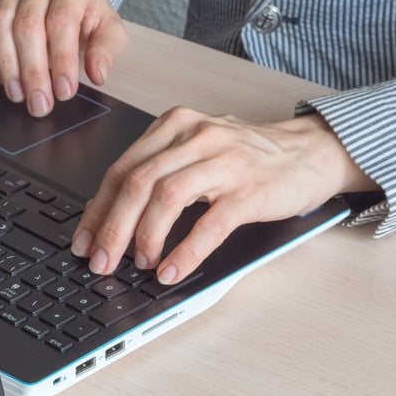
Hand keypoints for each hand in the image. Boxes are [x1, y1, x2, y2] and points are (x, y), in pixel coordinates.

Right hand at [0, 0, 127, 116]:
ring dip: (9, 67)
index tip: (65, 91)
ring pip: (2, 26)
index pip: (62, 20)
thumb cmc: (89, 18)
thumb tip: (97, 74)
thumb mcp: (110, 31)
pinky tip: (5, 81)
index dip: (62, 59)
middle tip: (40, 103)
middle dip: (34, 71)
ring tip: (20, 96)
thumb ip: (106, 51)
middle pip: (28, 26)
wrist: (71, 0)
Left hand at [70, 107, 378, 283]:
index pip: (122, 167)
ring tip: (137, 264)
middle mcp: (196, 137)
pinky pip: (209, 224)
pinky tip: (172, 270)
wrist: (310, 152)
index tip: (85, 240)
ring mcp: (224, 162)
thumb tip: (115, 217)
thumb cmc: (251, 157)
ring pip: (166, 197)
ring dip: (144, 236)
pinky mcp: (249, 190)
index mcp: (176, 125)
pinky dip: (185, 251)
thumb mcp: (199, 149)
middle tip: (101, 261)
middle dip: (112, 227)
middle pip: (137, 181)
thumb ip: (162, 171)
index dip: (98, 208)